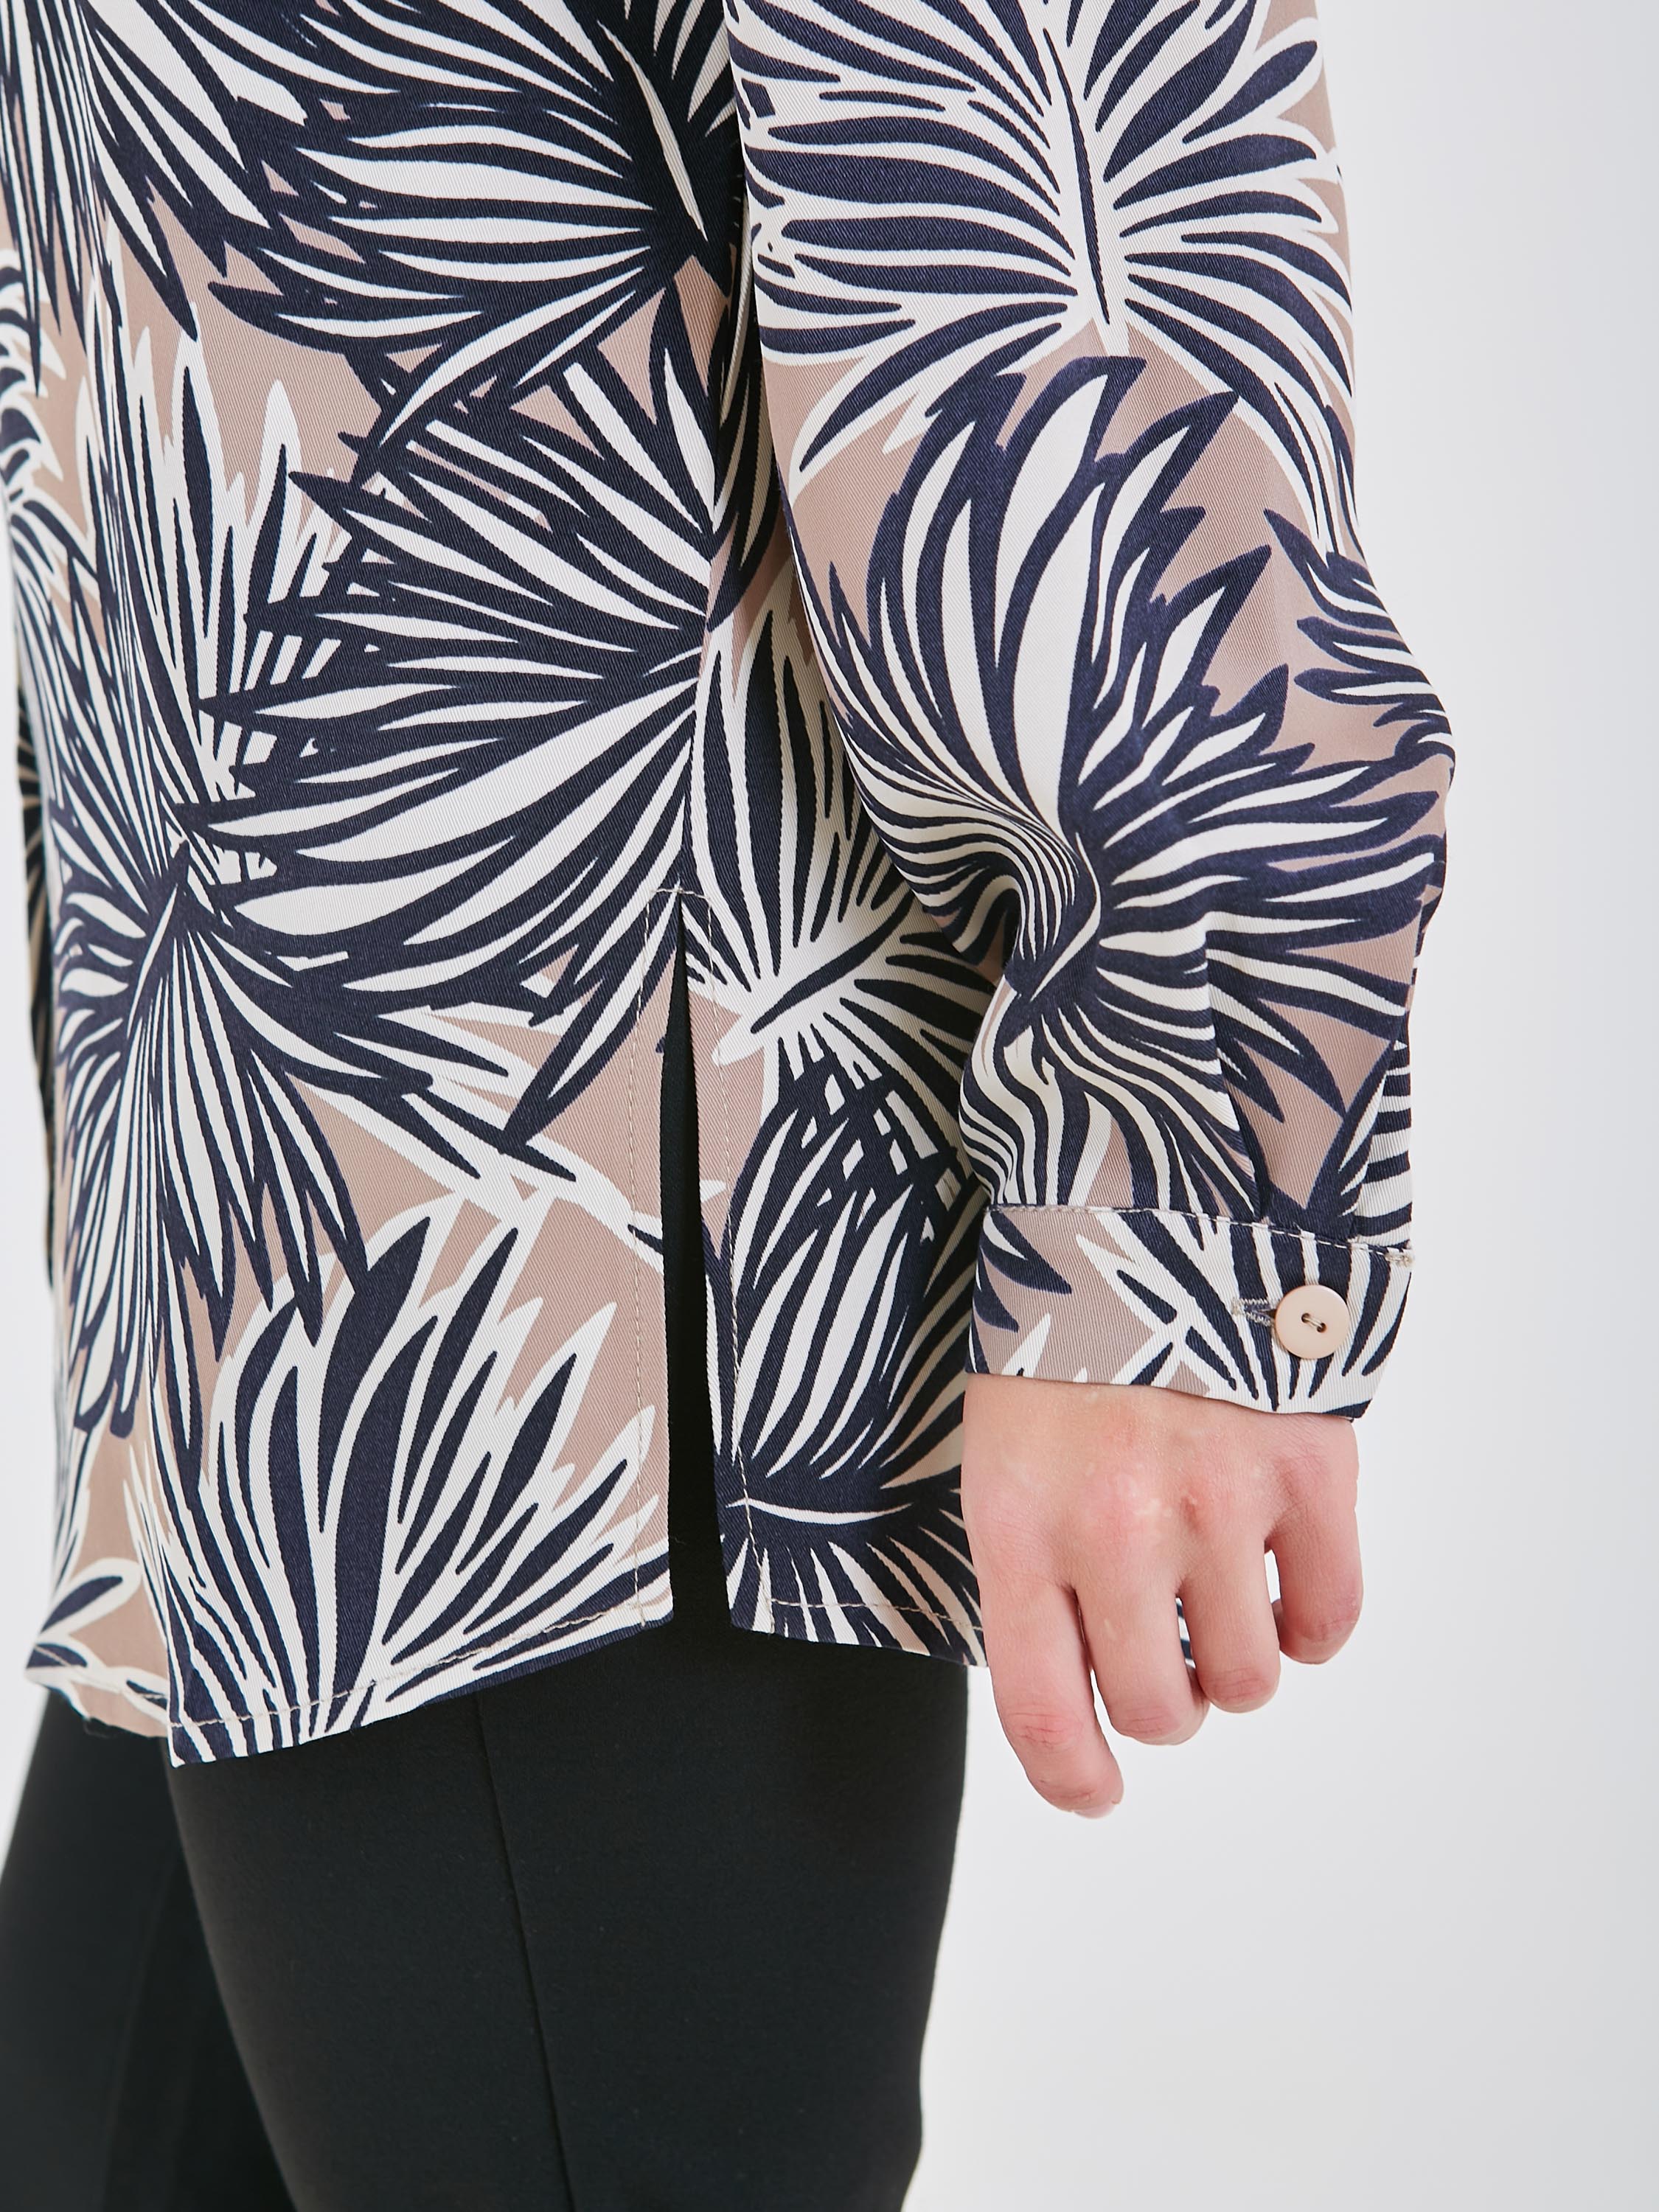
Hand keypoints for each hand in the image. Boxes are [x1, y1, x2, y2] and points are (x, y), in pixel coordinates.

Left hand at [960, 1377, 1362, 1815]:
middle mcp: (1120, 1528)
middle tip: (1161, 1644)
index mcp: (1021, 1524)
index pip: (1044, 1716)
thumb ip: (1027, 1568)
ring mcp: (1223, 1502)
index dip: (1074, 1782)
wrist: (1151, 1208)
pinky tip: (1282, 1569)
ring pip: (1251, 1678)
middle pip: (1163, 1709)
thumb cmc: (1059, 1338)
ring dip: (1238, 1658)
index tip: (1097, 1791)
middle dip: (1164, 1696)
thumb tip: (1074, 1690)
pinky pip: (1331, 1618)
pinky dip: (1312, 1619)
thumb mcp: (999, 1448)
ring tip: (1217, 1588)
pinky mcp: (1310, 1472)